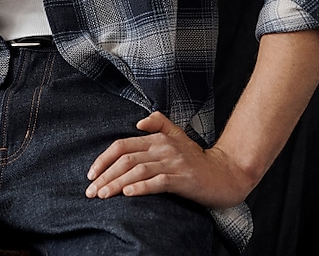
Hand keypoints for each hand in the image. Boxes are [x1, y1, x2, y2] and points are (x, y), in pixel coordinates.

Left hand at [87, 111, 253, 208]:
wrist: (228, 174)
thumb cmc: (198, 159)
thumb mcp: (178, 137)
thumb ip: (158, 124)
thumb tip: (137, 123)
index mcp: (157, 139)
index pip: (121, 146)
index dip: (103, 160)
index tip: (91, 175)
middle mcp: (163, 149)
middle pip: (125, 160)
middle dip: (105, 175)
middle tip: (90, 191)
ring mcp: (174, 163)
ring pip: (137, 171)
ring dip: (116, 183)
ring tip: (102, 195)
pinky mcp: (184, 179)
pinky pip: (158, 182)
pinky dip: (141, 187)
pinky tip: (128, 193)